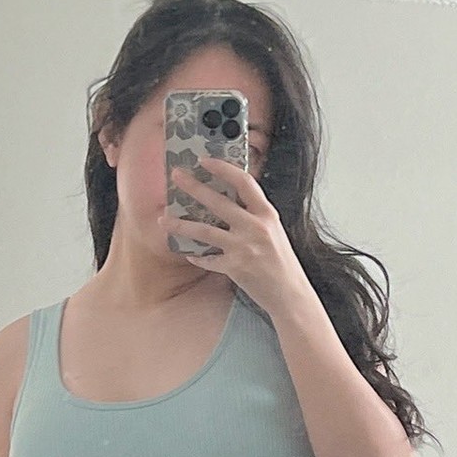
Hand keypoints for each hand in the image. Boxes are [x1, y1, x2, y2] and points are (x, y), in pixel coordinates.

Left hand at [161, 158, 309, 319]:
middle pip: (218, 201)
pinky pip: (208, 259)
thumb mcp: (274, 232)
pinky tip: (188, 253)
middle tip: (176, 175)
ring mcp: (245, 248)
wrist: (292, 296)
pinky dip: (197, 257)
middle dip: (193, 186)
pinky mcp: (236, 267)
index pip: (243, 182)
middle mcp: (256, 228)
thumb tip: (230, 201)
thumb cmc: (282, 264)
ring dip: (181, 225)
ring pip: (205, 231)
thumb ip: (255, 216)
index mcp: (267, 215)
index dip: (222, 167)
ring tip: (164, 219)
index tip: (204, 160)